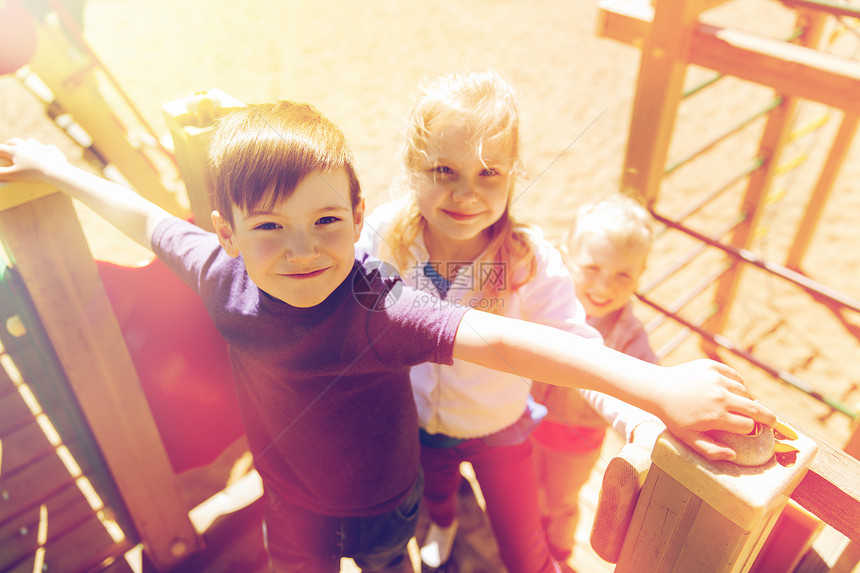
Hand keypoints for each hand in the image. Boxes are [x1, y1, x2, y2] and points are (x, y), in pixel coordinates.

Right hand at [0, 138, 68, 181]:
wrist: (56, 170)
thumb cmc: (33, 173)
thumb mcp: (14, 175)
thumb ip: (1, 173)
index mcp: (16, 151)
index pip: (1, 148)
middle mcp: (27, 145)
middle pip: (14, 141)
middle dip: (9, 144)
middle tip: (7, 147)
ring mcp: (40, 146)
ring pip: (30, 141)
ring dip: (26, 144)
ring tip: (25, 148)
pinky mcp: (52, 149)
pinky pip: (47, 147)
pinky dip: (44, 149)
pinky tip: (46, 153)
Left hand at [651, 359, 776, 461]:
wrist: (657, 388)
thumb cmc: (672, 416)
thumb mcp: (688, 438)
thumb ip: (711, 450)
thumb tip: (733, 456)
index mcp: (717, 416)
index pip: (747, 426)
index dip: (750, 430)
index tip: (752, 432)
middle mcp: (721, 397)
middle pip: (755, 408)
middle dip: (768, 417)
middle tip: (773, 421)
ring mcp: (717, 379)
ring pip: (744, 392)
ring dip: (746, 400)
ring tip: (741, 406)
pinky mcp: (712, 366)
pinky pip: (735, 376)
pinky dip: (737, 384)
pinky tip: (733, 391)